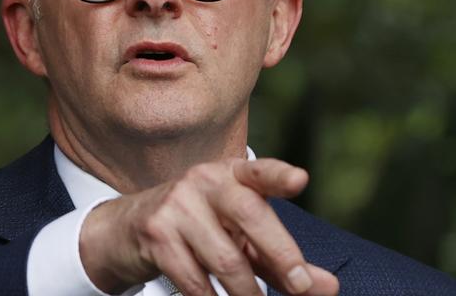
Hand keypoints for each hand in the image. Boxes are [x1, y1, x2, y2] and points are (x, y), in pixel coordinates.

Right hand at [79, 158, 338, 295]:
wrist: (127, 227)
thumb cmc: (198, 227)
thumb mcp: (238, 234)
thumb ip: (279, 257)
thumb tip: (328, 287)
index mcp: (230, 174)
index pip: (259, 171)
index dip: (280, 175)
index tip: (301, 180)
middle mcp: (204, 181)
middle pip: (249, 214)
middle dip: (281, 254)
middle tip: (302, 287)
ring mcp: (177, 205)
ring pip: (225, 259)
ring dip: (248, 294)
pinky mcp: (156, 233)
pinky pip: (195, 280)